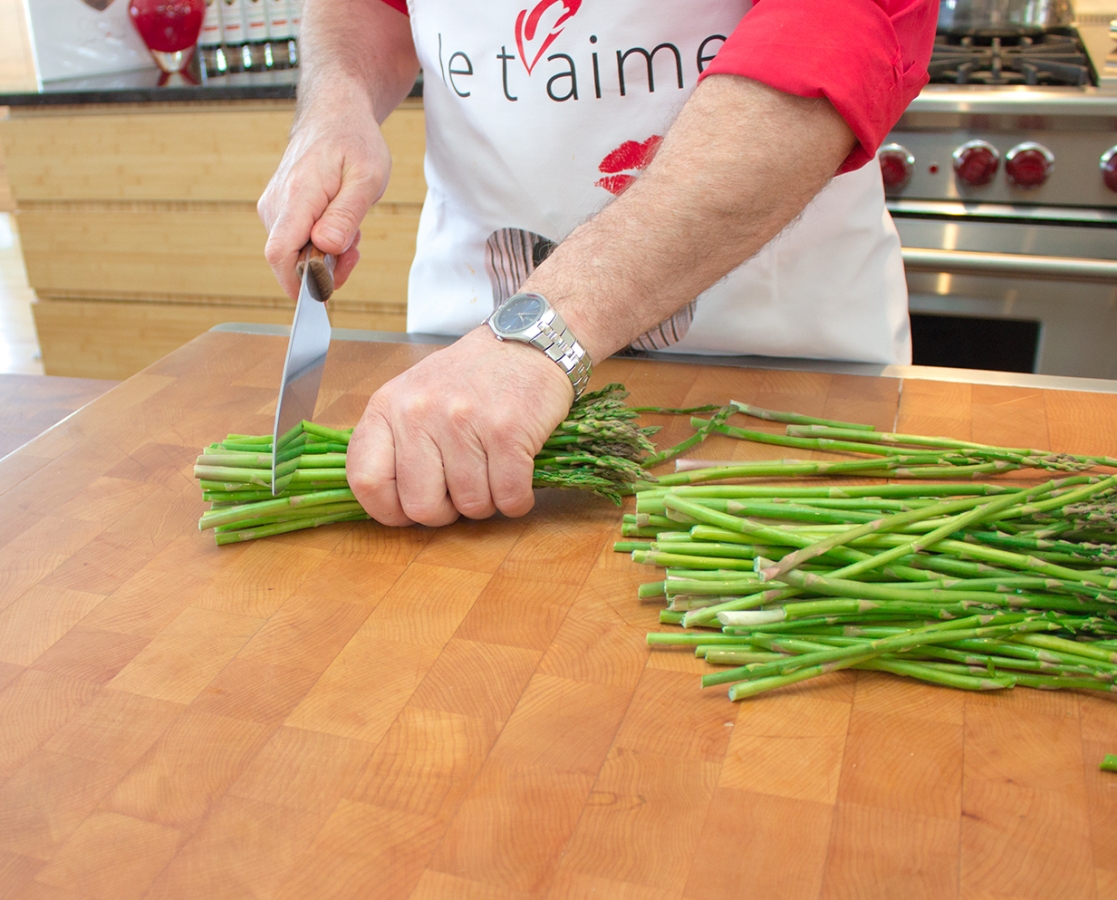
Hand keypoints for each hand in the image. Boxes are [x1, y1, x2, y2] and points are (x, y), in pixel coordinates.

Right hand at [257, 98, 390, 298]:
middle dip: (324, 269)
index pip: (279, 252)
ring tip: (350, 229)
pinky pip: (294, 242)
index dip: (297, 282)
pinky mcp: (277, 211)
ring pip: (294, 253)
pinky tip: (337, 225)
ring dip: (325, 255)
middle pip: (289, 260)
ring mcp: (273, 207)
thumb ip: (346, 215)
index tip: (321, 294)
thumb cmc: (353, 143)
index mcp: (297, 195)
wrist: (334, 115)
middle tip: (354, 251)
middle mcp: (276, 203)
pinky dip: (319, 244)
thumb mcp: (366, 178)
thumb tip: (325, 246)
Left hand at [347, 328, 574, 526]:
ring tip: (493, 471)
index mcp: (387, 407)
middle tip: (461, 490)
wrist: (526, 341)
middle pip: (421, 506)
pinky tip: (518, 478)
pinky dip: (517, 500)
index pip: (366, 481)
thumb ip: (395, 443)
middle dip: (447, 512)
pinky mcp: (507, 431)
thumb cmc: (469, 378)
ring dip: (488, 501)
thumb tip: (391, 505)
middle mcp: (418, 412)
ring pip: (471, 506)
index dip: (390, 511)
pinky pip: (509, 498)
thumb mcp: (413, 396)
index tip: (410, 509)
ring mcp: (462, 421)